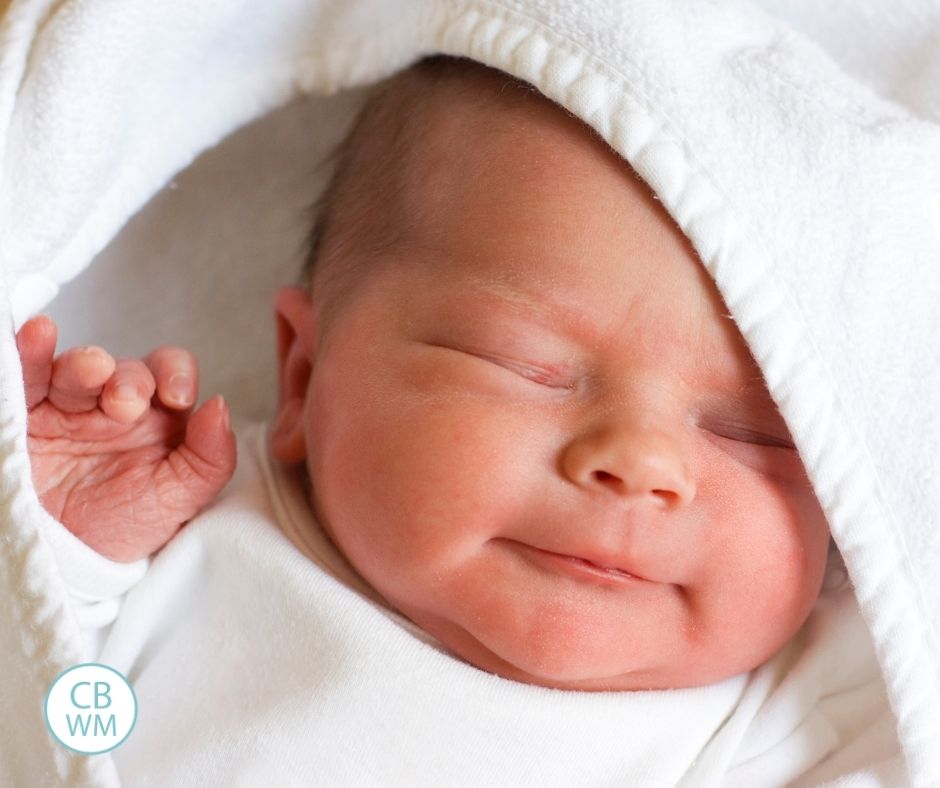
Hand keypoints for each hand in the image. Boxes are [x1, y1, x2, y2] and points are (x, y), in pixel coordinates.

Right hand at [16, 315, 236, 562]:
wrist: (62, 561)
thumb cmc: (125, 527)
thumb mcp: (178, 500)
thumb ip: (211, 458)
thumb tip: (220, 405)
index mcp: (158, 417)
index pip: (172, 374)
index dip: (176, 374)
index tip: (177, 397)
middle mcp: (115, 404)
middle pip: (128, 370)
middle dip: (130, 381)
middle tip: (124, 406)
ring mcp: (69, 406)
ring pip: (79, 368)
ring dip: (86, 364)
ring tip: (91, 373)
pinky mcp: (26, 413)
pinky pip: (29, 375)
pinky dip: (31, 352)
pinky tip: (38, 334)